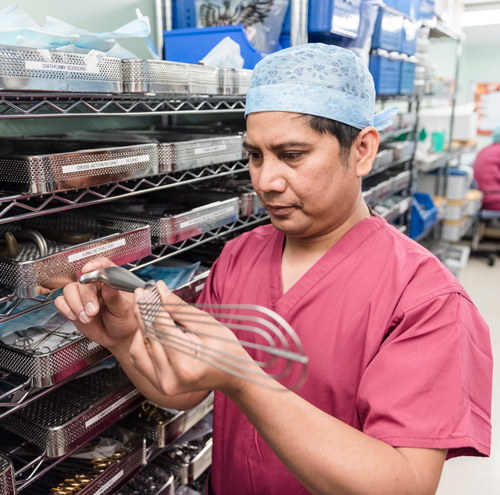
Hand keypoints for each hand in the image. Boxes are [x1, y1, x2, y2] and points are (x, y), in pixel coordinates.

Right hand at [54, 257, 137, 348]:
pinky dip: (66, 308)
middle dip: (86, 297)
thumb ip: (115, 298)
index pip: (103, 265)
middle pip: (83, 281)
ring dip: (76, 304)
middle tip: (92, 311)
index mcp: (111, 281)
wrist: (117, 337)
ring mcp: (83, 295)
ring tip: (87, 317)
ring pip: (69, 290)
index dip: (95, 265)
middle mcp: (96, 285)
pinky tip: (77, 316)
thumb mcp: (124, 310)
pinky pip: (61, 301)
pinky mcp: (73, 306)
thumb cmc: (125, 320)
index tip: (89, 270)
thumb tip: (108, 286)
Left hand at [129, 280, 262, 397]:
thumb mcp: (207, 325)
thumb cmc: (226, 351)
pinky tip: (148, 327)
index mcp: (185, 366)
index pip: (161, 327)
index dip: (154, 305)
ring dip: (141, 326)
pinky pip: (140, 359)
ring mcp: (162, 385)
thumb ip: (179, 309)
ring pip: (139, 348)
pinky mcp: (158, 385)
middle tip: (144, 293)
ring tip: (145, 308)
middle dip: (145, 312)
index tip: (151, 289)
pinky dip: (142, 341)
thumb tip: (160, 291)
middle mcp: (170, 379)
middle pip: (149, 337)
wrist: (232, 375)